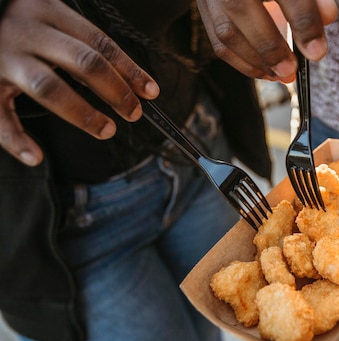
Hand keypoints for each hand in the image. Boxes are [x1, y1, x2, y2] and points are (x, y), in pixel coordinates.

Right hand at [0, 0, 158, 165]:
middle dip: (115, 91)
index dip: (130, 70)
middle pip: (83, 62)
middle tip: (133, 114)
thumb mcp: (54, 26)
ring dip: (82, 114)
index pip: (100, 44)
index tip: (152, 93)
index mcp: (49, 12)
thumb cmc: (24, 31)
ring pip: (49, 87)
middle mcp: (27, 32)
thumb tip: (140, 88)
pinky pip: (0, 116)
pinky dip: (16, 140)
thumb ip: (86, 50)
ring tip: (107, 130)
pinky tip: (36, 157)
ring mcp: (3, 57)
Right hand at [197, 0, 337, 82]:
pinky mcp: (205, 9)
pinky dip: (242, 62)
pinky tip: (264, 71)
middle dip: (270, 47)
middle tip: (291, 70)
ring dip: (254, 61)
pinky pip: (217, 41)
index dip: (303, 21)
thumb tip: (328, 16)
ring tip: (280, 75)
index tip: (317, 50)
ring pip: (225, 30)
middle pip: (242, 9)